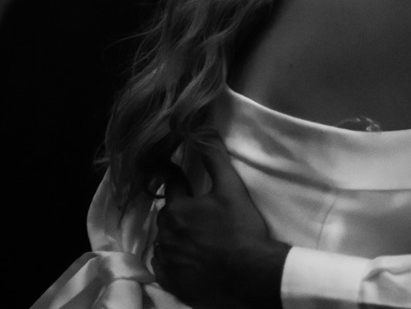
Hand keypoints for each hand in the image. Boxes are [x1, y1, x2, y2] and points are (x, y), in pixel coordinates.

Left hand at [153, 143, 286, 308]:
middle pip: (167, 215)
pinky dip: (171, 260)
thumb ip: (214, 159)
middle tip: (196, 213)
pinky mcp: (170, 281)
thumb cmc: (240, 229)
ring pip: (164, 240)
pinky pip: (163, 266)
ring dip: (175, 236)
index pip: (171, 184)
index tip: (175, 171)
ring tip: (194, 238)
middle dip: (178, 210)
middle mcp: (165, 234)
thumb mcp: (231, 188)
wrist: (248, 274)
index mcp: (177, 209)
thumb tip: (203, 130)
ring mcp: (166, 260)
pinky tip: (187, 259)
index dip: (175, 176)